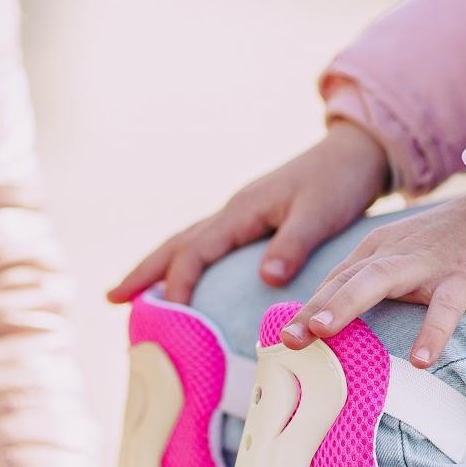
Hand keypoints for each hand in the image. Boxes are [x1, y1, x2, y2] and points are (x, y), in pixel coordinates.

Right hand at [110, 122, 391, 304]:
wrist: (354, 154)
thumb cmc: (339, 183)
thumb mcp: (321, 214)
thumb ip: (293, 245)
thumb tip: (266, 279)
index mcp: (242, 210)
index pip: (197, 250)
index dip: (179, 281)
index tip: (169, 312)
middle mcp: (233, 211)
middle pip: (176, 244)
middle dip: (144, 272)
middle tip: (111, 298)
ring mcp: (239, 215)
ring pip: (187, 243)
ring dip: (158, 268)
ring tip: (131, 294)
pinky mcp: (250, 221)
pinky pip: (206, 246)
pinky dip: (186, 264)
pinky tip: (183, 281)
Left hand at [277, 185, 465, 368]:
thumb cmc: (455, 244)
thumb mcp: (405, 258)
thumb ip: (373, 283)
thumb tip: (338, 325)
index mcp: (378, 250)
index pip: (334, 282)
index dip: (305, 309)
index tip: (277, 342)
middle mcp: (396, 253)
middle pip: (346, 280)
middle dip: (312, 309)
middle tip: (285, 340)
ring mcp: (429, 263)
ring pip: (381, 281)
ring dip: (347, 305)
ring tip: (322, 332)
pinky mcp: (465, 276)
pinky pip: (446, 306)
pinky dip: (433, 331)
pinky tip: (422, 360)